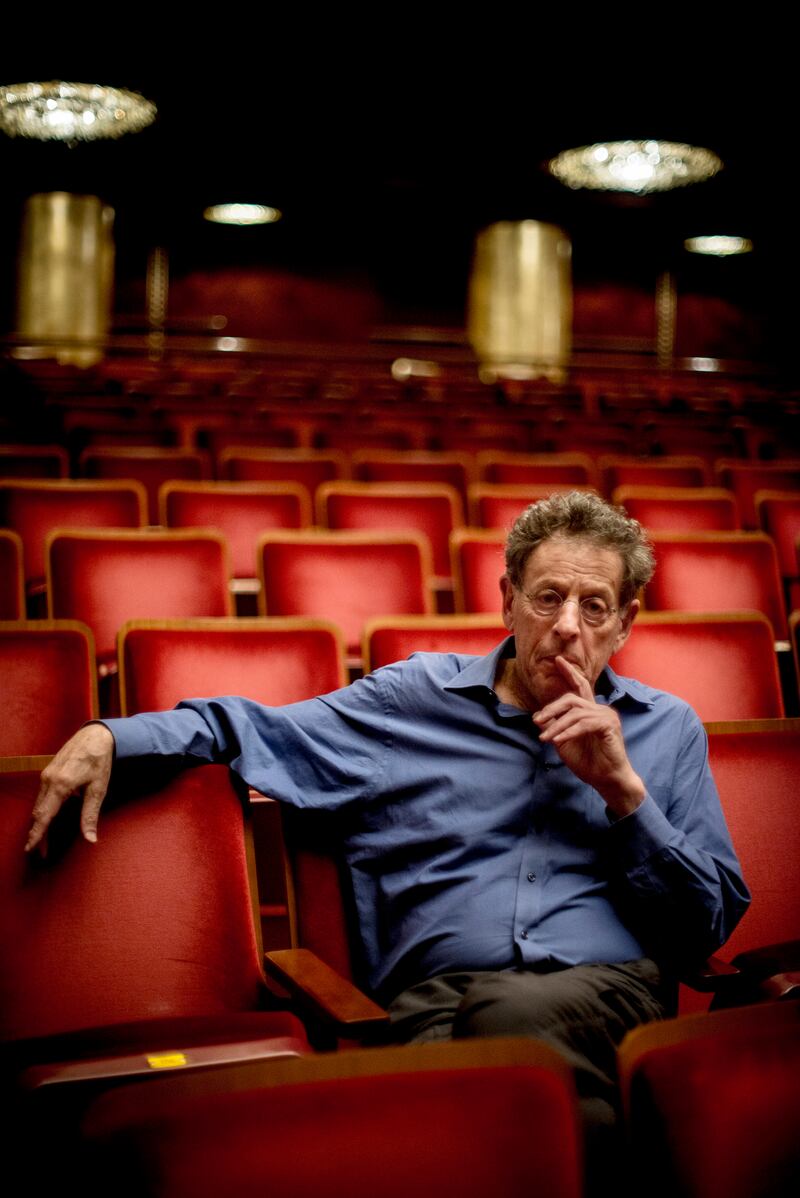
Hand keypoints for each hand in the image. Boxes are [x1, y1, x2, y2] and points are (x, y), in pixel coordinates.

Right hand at [26, 724, 113, 853]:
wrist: (96, 736)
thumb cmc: (99, 761)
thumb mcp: (98, 789)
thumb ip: (90, 815)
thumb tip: (91, 839)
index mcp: (60, 785)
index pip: (44, 816)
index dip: (37, 835)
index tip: (30, 849)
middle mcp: (48, 780)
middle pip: (38, 813)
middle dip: (37, 833)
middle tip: (39, 852)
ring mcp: (46, 775)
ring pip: (38, 804)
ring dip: (38, 822)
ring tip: (41, 839)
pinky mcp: (48, 772)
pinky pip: (41, 795)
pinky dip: (41, 810)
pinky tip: (46, 818)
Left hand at [532, 656, 644, 816]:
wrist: (607, 780)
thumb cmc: (589, 763)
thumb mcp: (565, 742)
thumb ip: (555, 727)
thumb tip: (539, 718)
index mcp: (591, 712)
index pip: (581, 686)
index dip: (570, 673)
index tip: (558, 660)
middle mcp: (600, 709)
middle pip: (572, 699)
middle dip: (551, 709)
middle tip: (537, 721)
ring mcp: (607, 716)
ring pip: (575, 713)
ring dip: (556, 726)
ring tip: (544, 738)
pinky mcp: (609, 725)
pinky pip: (584, 724)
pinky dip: (568, 732)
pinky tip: (557, 740)